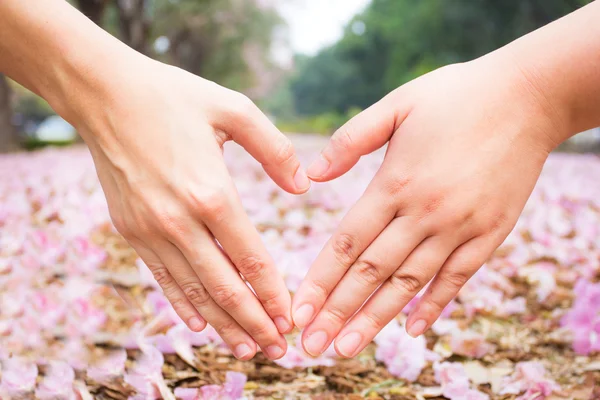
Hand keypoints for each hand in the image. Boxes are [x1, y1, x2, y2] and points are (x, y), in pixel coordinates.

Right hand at [72, 56, 309, 359]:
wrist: (105, 94)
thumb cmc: (173, 98)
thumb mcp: (234, 109)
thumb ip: (275, 149)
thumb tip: (303, 187)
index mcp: (212, 193)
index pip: (251, 260)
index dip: (273, 295)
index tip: (290, 320)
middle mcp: (179, 221)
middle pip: (224, 287)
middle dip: (253, 323)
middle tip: (277, 351)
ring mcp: (151, 230)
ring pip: (193, 291)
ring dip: (222, 324)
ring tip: (245, 349)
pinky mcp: (131, 231)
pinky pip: (162, 278)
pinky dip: (183, 305)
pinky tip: (200, 324)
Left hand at [292, 53, 563, 356]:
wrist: (529, 96)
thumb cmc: (455, 96)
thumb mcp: (397, 104)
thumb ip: (351, 139)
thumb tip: (311, 175)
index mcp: (396, 182)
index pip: (348, 242)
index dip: (321, 279)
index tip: (299, 310)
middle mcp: (425, 212)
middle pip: (373, 272)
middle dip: (339, 312)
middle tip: (313, 345)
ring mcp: (460, 226)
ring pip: (410, 283)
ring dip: (377, 319)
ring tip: (349, 348)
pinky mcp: (490, 232)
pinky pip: (457, 278)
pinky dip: (433, 305)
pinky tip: (412, 329)